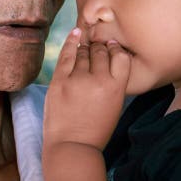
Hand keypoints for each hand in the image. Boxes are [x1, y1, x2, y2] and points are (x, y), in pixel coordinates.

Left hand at [43, 28, 131, 150]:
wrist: (72, 147)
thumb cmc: (95, 129)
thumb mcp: (115, 106)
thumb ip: (114, 82)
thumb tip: (109, 57)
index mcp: (117, 88)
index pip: (121, 57)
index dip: (116, 49)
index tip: (112, 47)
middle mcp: (99, 80)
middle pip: (101, 52)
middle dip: (100, 47)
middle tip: (98, 45)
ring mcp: (77, 79)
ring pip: (84, 52)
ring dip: (86, 47)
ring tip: (87, 44)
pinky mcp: (59, 80)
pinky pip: (66, 55)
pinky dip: (71, 42)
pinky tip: (75, 34)